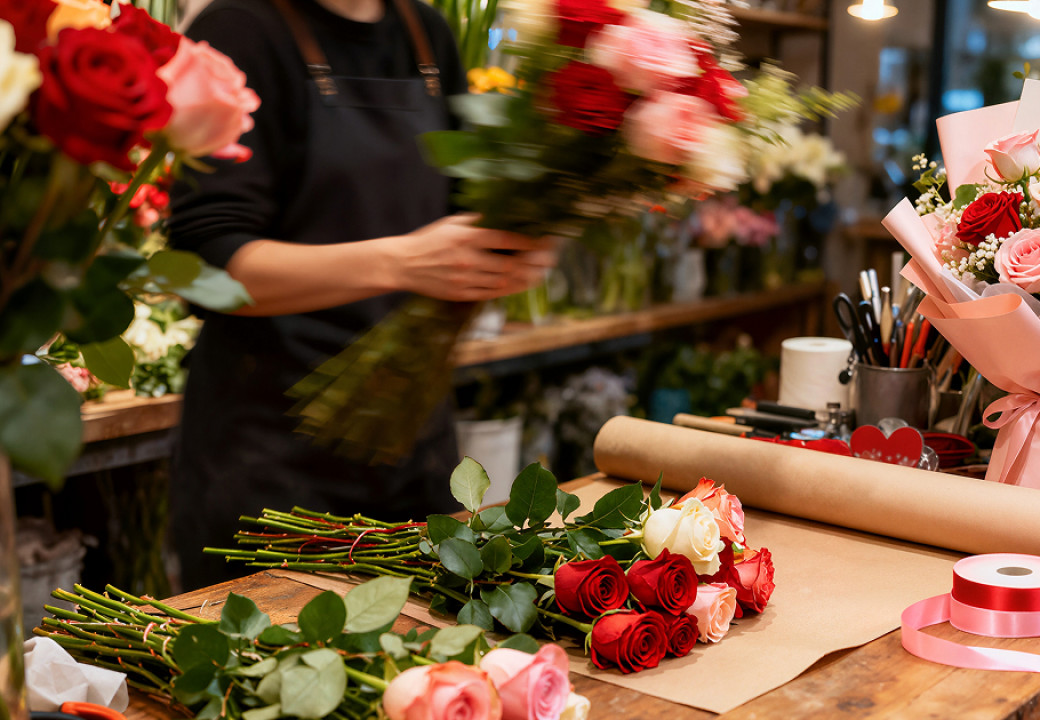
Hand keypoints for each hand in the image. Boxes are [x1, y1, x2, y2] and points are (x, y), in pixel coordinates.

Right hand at [393, 214, 557, 301]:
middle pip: (510, 263)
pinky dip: (509, 290)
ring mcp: (465, 278)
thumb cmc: (430, 240)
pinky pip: (490, 294)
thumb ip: (479, 221)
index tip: (544, 241)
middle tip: (549, 261)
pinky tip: (521, 286)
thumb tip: (506, 217)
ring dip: (526, 279)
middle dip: (534, 263)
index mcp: (467, 236)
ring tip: (541, 275)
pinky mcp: (461, 293)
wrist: (403, 264)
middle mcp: (468, 258)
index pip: (506, 238)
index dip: (529, 242)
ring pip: (503, 281)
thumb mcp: (453, 223)